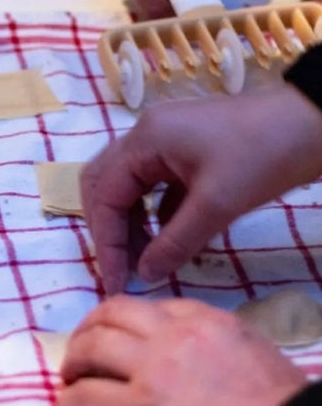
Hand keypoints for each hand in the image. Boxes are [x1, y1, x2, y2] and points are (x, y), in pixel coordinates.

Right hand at [81, 86, 321, 294]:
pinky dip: (153, 214)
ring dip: (130, 223)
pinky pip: (153, 186)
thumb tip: (145, 275)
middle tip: (122, 269)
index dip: (107, 243)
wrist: (313, 122)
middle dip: (109, 229)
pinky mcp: (184, 150)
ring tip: (144, 260)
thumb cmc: (263, 156)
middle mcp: (144, 136)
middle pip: (104, 185)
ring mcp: (163, 141)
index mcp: (144, 140)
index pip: (106, 196)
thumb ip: (175, 242)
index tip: (116, 283)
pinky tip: (167, 240)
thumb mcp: (218, 205)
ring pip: (127, 186)